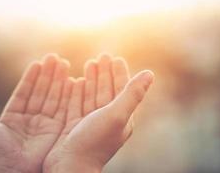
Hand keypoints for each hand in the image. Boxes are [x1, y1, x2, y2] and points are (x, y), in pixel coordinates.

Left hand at [0, 54, 73, 172]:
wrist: (9, 171)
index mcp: (13, 118)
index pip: (24, 92)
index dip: (31, 78)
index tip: (37, 63)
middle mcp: (30, 120)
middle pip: (41, 92)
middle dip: (48, 75)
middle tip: (54, 58)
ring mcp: (44, 125)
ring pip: (53, 97)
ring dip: (58, 80)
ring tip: (63, 63)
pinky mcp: (56, 130)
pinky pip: (62, 108)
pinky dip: (66, 94)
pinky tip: (69, 79)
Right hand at [43, 54, 153, 172]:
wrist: (69, 167)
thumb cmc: (94, 142)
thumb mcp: (117, 115)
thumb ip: (133, 94)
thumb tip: (149, 73)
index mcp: (121, 118)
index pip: (121, 90)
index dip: (119, 73)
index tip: (115, 58)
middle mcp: (107, 120)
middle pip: (106, 90)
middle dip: (104, 73)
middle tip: (102, 56)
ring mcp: (90, 122)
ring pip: (92, 95)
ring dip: (91, 79)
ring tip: (89, 64)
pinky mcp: (75, 125)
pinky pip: (77, 103)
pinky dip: (77, 91)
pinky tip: (75, 81)